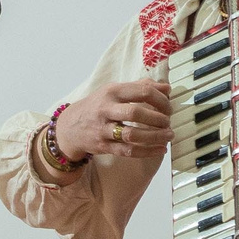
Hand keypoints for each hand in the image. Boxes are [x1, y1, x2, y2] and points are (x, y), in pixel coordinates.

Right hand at [54, 78, 172, 165]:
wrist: (70, 126)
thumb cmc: (98, 106)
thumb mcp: (114, 90)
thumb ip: (140, 87)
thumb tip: (166, 87)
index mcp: (112, 92)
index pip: (142, 91)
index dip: (161, 99)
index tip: (168, 106)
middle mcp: (106, 109)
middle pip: (136, 113)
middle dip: (158, 118)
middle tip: (168, 122)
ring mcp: (103, 129)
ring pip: (132, 135)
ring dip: (154, 136)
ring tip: (168, 136)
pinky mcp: (103, 146)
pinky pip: (127, 151)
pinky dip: (147, 151)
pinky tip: (160, 149)